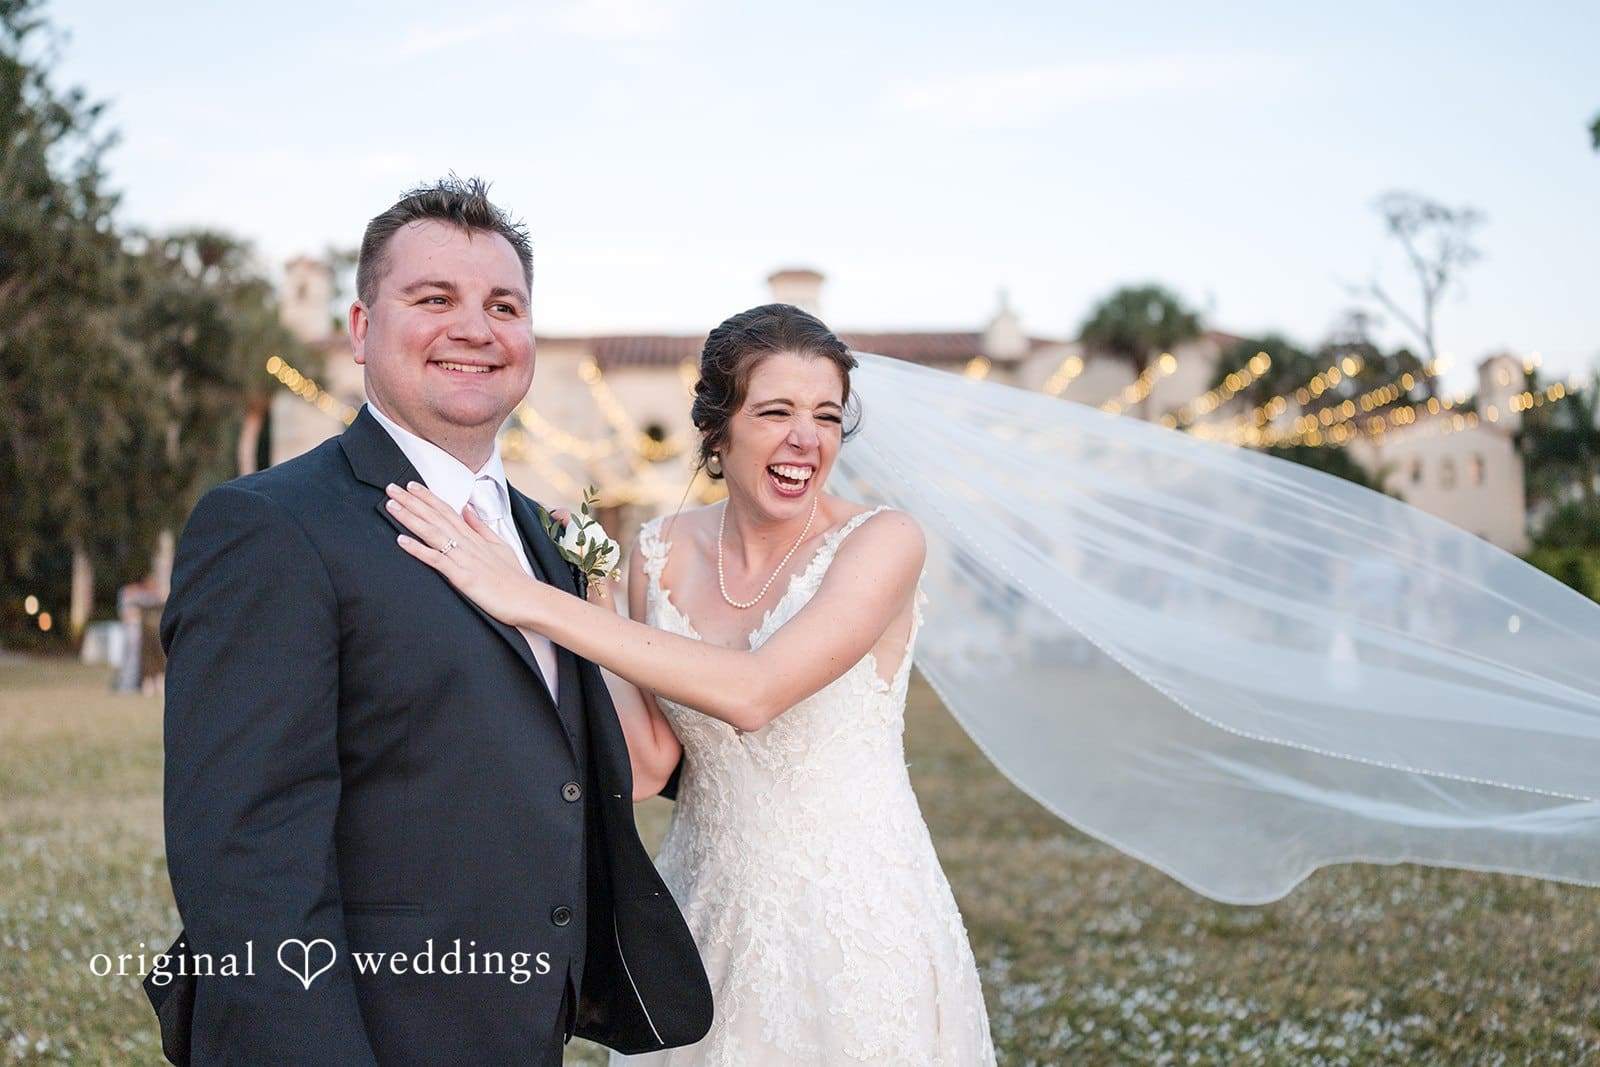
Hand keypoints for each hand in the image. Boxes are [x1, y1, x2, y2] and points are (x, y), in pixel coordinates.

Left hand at [385, 482, 547, 626]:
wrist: (528, 598)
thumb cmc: (514, 577)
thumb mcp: (499, 545)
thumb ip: (480, 527)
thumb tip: (467, 508)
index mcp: (474, 537)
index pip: (447, 511)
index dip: (428, 497)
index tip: (412, 486)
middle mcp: (467, 543)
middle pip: (435, 517)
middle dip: (412, 501)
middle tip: (392, 487)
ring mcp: (464, 558)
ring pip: (432, 533)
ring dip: (410, 518)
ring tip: (391, 505)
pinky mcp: (462, 576)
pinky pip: (436, 560)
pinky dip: (418, 549)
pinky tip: (401, 540)